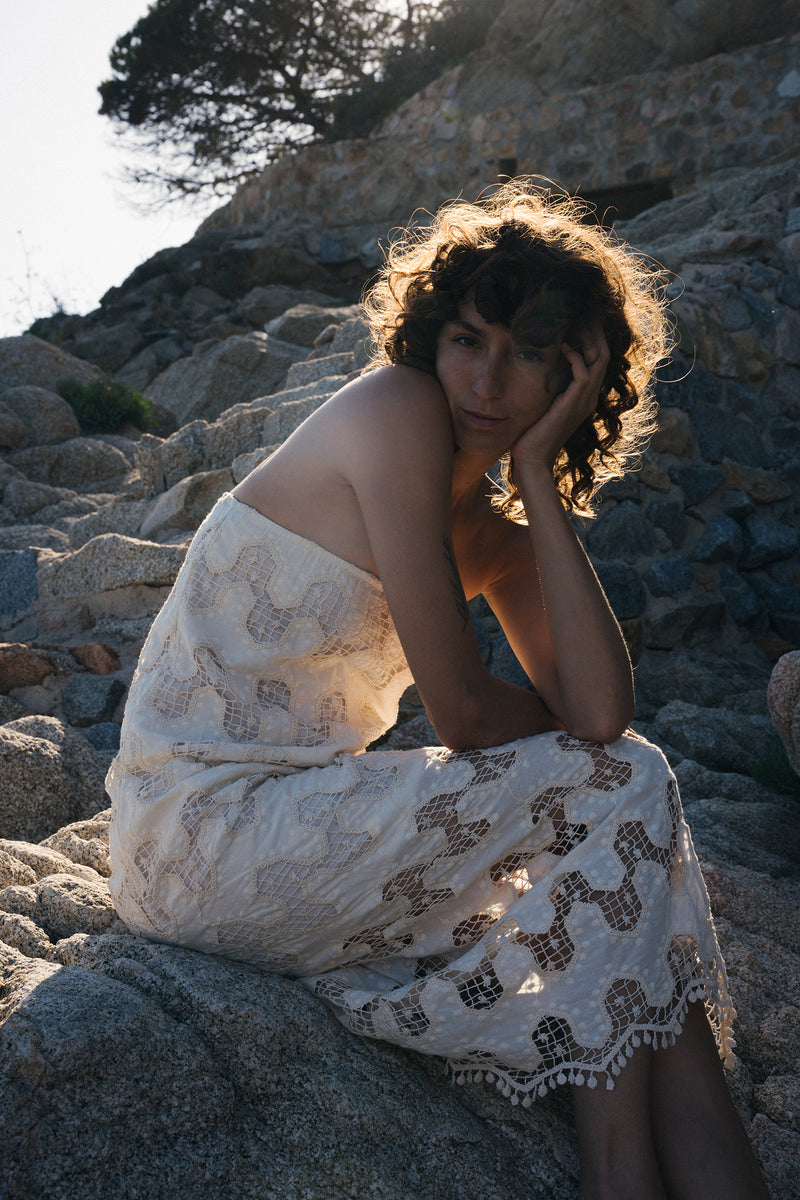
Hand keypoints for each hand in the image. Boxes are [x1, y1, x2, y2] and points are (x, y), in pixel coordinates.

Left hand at [511, 329, 609, 470]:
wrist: (531, 460)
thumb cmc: (530, 435)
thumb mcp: (541, 403)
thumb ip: (546, 386)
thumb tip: (534, 364)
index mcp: (584, 396)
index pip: (597, 359)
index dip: (591, 337)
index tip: (579, 318)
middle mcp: (589, 397)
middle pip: (603, 354)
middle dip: (594, 331)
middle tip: (582, 311)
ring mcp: (584, 401)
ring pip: (598, 360)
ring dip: (588, 338)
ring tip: (576, 320)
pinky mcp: (573, 405)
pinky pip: (583, 373)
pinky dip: (575, 357)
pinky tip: (563, 346)